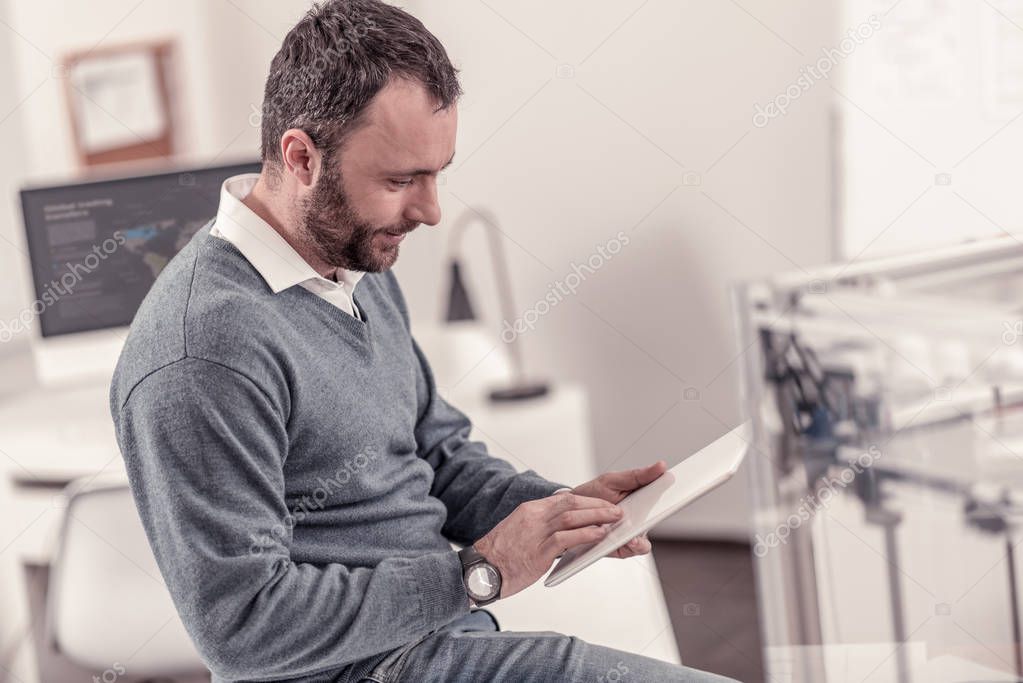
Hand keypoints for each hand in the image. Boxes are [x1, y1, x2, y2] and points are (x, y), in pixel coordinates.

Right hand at [474, 492, 622, 599]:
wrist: (480, 570)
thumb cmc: (500, 555)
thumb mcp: (520, 531)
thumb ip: (540, 527)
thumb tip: (563, 528)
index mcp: (530, 510)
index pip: (564, 498)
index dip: (587, 501)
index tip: (603, 504)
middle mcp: (534, 517)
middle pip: (571, 504)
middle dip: (597, 506)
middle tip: (615, 510)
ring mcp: (535, 533)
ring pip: (571, 517)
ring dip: (596, 517)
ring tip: (614, 519)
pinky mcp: (538, 552)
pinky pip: (566, 539)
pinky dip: (585, 535)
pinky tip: (599, 536)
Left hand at [571, 460, 666, 559]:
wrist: (570, 511)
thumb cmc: (594, 494)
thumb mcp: (613, 480)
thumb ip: (637, 475)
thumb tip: (661, 466)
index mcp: (642, 502)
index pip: (663, 501)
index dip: (676, 498)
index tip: (684, 490)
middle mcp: (638, 521)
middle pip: (656, 522)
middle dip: (661, 517)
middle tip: (660, 511)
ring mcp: (628, 535)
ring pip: (643, 542)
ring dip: (639, 539)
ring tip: (632, 535)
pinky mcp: (618, 548)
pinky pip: (629, 551)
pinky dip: (628, 547)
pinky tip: (623, 540)